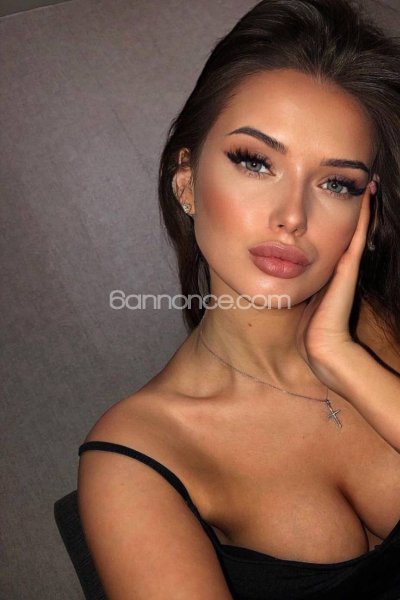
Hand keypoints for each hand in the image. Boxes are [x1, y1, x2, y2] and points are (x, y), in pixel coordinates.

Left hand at [296, 179, 376, 380]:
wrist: (321, 347)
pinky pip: (356, 235)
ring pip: (356, 229)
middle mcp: (342, 266)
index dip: (340, 221)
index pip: (336, 240)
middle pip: (349, 231)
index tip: (341, 199)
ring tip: (368, 183)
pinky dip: (363, 215)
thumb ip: (305, 287)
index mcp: (331, 273)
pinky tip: (366, 195)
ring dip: (363, 207)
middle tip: (362, 183)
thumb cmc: (310, 331)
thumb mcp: (305, 301)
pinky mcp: (349, 269)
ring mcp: (348, 267)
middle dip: (354, 208)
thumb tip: (285, 272)